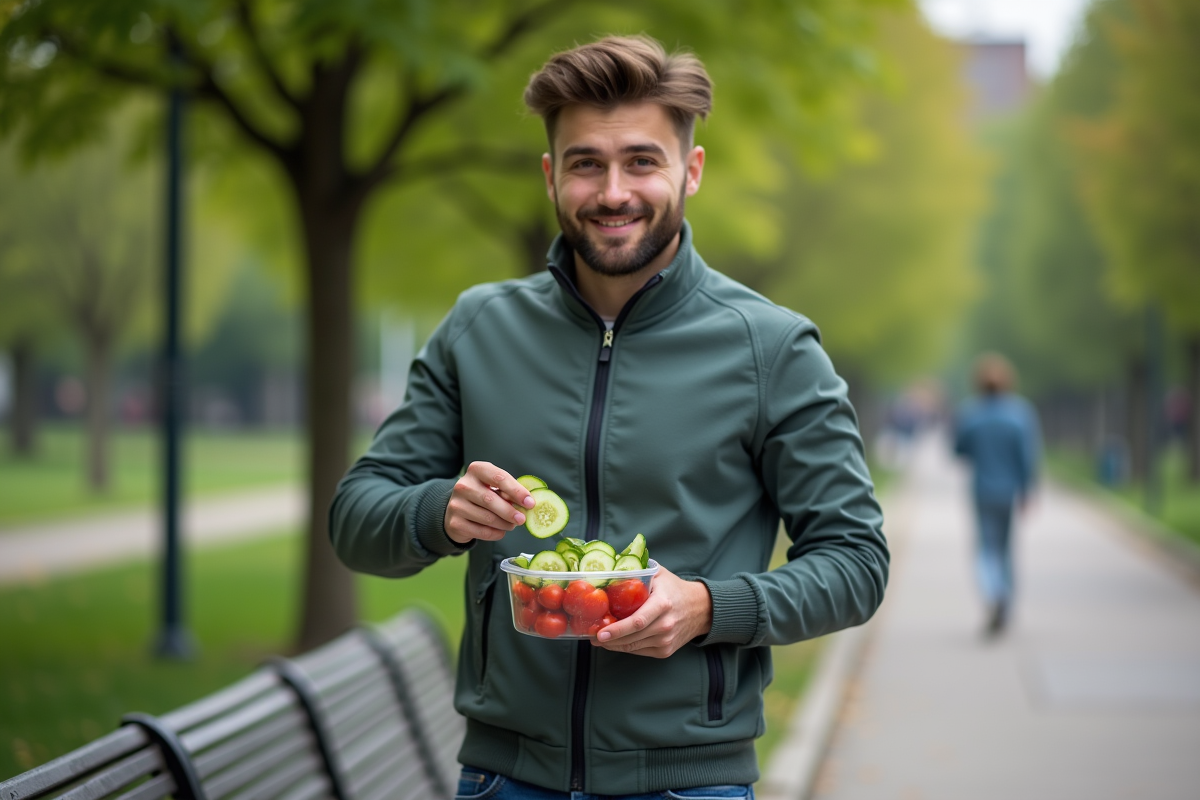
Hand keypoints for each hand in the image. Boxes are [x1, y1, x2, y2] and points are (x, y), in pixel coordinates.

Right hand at [443, 462, 534, 544]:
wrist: (457, 511)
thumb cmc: (482, 496)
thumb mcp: (494, 488)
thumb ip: (509, 492)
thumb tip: (528, 503)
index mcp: (476, 470)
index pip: (499, 478)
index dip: (517, 491)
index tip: (530, 503)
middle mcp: (463, 485)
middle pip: (491, 499)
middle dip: (510, 511)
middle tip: (522, 519)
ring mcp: (456, 504)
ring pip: (487, 518)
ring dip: (504, 524)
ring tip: (511, 525)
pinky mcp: (455, 523)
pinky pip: (481, 531)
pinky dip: (496, 533)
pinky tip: (500, 531)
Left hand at [593, 566, 711, 657]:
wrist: (701, 609)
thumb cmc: (675, 589)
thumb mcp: (659, 574)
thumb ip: (637, 571)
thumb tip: (610, 566)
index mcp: (663, 604)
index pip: (638, 621)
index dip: (617, 629)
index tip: (599, 632)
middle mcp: (665, 625)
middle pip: (632, 637)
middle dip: (609, 640)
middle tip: (591, 636)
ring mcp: (666, 641)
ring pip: (633, 647)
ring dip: (614, 645)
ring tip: (599, 639)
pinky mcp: (665, 651)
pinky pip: (640, 651)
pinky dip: (626, 647)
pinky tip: (616, 641)